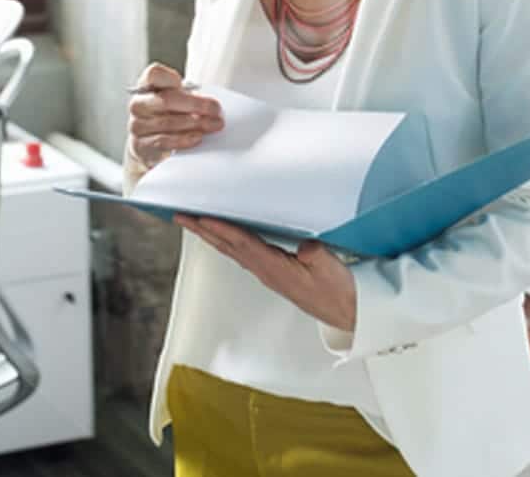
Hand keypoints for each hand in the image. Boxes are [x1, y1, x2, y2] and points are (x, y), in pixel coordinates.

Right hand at [125, 63, 222, 175]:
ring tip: (213, 125)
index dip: (171, 78)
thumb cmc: (171, 114)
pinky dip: (184, 139)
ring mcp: (137, 124)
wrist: (153, 142)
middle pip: (166, 100)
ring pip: (167, 122)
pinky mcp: (141, 144)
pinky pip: (164, 141)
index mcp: (147, 85)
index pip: (154, 74)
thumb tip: (212, 106)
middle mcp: (138, 104)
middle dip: (196, 105)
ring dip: (195, 124)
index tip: (187, 84)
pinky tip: (197, 137)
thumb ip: (188, 95)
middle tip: (216, 110)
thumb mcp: (179, 99)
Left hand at [176, 215, 356, 332]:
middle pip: (228, 246)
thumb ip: (316, 256)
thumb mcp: (331, 270)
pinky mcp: (275, 273)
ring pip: (232, 250)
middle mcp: (266, 271)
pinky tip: (224, 236)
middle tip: (181, 217)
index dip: (221, 229)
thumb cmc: (340, 292)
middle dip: (203, 231)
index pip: (242, 243)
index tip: (201, 218)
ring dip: (211, 235)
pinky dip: (228, 241)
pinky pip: (244, 253)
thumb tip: (304, 248)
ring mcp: (269, 273)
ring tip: (193, 223)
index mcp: (276, 268)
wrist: (348, 312)